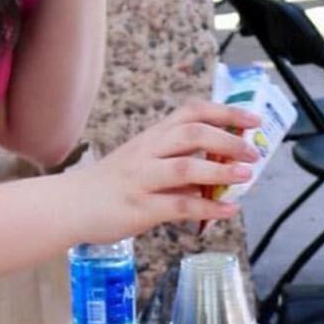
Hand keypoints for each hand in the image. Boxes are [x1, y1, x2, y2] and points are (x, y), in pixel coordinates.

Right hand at [68, 99, 263, 241]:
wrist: (70, 205)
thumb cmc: (112, 184)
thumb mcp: (145, 162)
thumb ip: (180, 164)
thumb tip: (221, 173)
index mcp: (152, 136)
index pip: (192, 112)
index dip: (225, 113)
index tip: (252, 120)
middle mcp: (148, 151)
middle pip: (192, 133)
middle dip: (228, 139)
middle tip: (253, 152)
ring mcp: (142, 179)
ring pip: (186, 168)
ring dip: (221, 171)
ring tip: (246, 176)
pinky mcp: (140, 207)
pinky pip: (179, 205)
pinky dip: (208, 208)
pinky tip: (228, 211)